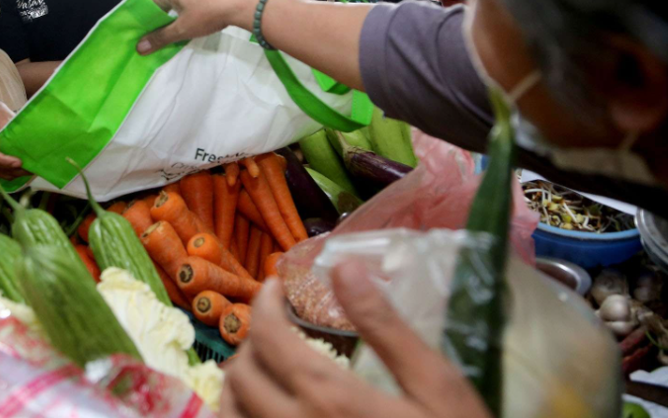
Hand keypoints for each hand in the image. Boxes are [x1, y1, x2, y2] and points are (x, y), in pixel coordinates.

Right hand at [0, 101, 28, 178]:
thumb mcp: (3, 115)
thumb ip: (11, 129)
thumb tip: (28, 141)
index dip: (5, 161)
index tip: (19, 162)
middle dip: (14, 169)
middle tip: (31, 168)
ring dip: (15, 173)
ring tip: (31, 170)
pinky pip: (0, 171)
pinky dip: (12, 172)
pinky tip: (25, 169)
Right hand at [136, 0, 262, 54]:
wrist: (241, 3)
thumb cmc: (208, 15)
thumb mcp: (183, 30)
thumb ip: (161, 38)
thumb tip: (139, 48)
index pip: (149, 4)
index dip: (147, 20)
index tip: (148, 34)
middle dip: (164, 14)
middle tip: (166, 32)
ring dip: (179, 7)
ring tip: (183, 22)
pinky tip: (200, 9)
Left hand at [220, 262, 491, 417]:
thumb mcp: (436, 384)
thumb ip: (385, 327)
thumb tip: (344, 266)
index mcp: (328, 397)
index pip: (267, 337)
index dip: (264, 303)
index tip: (276, 286)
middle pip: (240, 374)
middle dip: (252, 340)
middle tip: (277, 326)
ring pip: (231, 414)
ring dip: (237, 382)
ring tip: (263, 365)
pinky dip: (242, 415)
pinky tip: (265, 407)